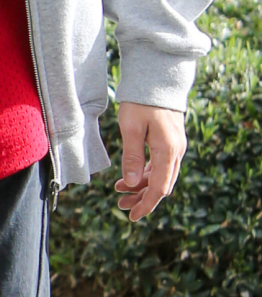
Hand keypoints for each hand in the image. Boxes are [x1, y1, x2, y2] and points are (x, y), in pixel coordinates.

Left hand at [115, 101, 186, 220]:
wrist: (156, 80)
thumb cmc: (140, 102)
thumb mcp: (131, 128)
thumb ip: (132, 156)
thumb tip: (130, 183)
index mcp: (168, 151)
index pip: (159, 187)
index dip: (146, 204)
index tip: (132, 216)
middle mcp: (176, 152)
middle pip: (161, 184)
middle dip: (141, 197)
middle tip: (121, 205)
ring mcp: (174, 147)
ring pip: (159, 175)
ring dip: (141, 185)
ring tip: (119, 192)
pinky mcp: (169, 142)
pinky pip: (159, 165)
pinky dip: (144, 173)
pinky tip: (130, 177)